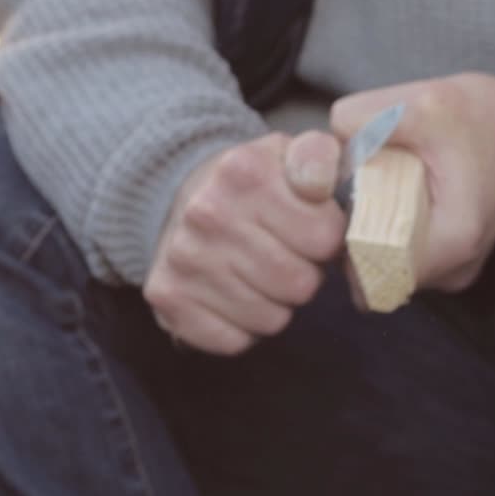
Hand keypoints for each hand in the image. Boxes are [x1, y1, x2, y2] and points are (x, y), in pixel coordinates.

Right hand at [144, 132, 346, 354]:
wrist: (180, 202)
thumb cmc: (252, 186)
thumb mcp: (288, 153)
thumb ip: (319, 156)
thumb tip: (318, 183)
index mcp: (244, 172)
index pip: (325, 237)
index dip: (327, 239)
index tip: (310, 230)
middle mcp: (207, 213)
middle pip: (300, 284)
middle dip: (304, 276)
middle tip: (285, 256)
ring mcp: (183, 258)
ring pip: (270, 319)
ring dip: (274, 304)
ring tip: (258, 275)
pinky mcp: (167, 298)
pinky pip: (233, 341)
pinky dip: (241, 329)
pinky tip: (232, 297)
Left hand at [331, 73, 494, 291]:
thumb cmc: (489, 118)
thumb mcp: (428, 102)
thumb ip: (371, 116)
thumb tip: (328, 137)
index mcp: (452, 240)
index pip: (369, 273)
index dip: (340, 242)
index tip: (336, 205)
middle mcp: (452, 270)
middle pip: (372, 275)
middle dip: (348, 238)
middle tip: (347, 191)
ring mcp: (450, 272)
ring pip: (381, 270)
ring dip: (364, 236)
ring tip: (368, 190)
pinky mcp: (445, 263)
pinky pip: (397, 260)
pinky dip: (383, 235)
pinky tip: (385, 200)